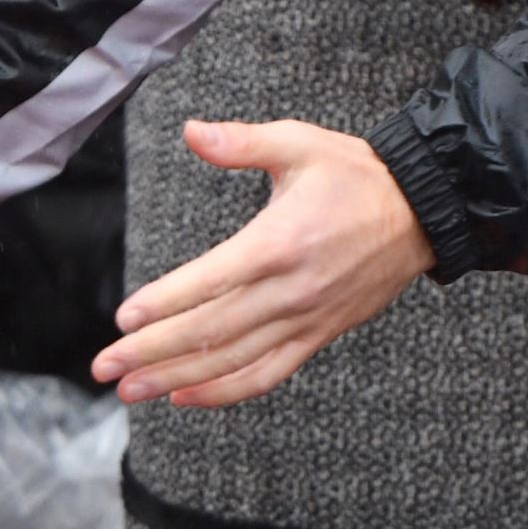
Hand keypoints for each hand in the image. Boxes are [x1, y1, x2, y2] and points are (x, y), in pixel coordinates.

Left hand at [91, 120, 432, 407]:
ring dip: (179, 379)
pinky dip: (227, 391)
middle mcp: (291, 290)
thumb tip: (193, 132)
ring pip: (235, 361)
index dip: (165, 303)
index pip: (211, 282)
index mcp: (279, 243)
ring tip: (131, 390)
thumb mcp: (299, 143)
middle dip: (153, 352)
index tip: (124, 319)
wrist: (422, 212)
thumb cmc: (355, 174)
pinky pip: (269, 373)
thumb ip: (242, 142)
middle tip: (105, 367)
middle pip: (213, 332)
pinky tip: (188, 396)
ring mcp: (306, 319)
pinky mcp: (319, 334)